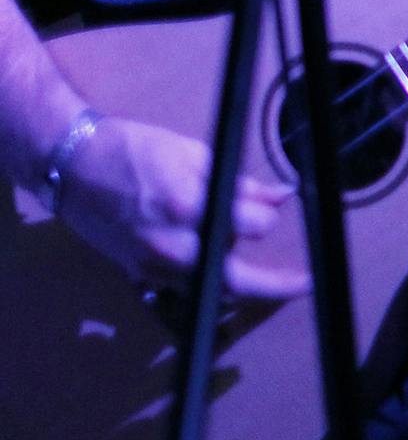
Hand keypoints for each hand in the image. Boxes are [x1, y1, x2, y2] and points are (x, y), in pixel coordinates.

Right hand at [56, 116, 308, 301]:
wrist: (72, 167)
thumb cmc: (133, 150)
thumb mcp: (192, 153)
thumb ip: (240, 182)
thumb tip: (281, 196)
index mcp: (188, 206)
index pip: (253, 227)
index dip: (267, 218)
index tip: (275, 209)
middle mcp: (172, 244)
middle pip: (236, 279)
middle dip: (274, 285)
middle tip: (302, 284)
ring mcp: (153, 265)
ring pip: (212, 288)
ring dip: (242, 284)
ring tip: (267, 276)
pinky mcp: (140, 273)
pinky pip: (186, 287)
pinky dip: (209, 281)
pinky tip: (224, 269)